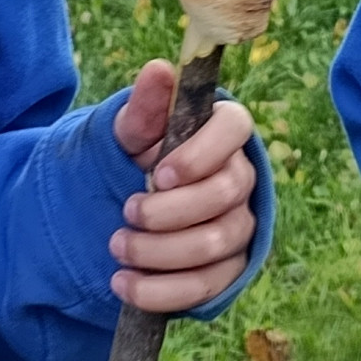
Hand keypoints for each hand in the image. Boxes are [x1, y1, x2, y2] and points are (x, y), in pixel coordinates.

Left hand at [107, 60, 259, 312]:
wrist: (127, 205)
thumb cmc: (138, 156)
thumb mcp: (131, 132)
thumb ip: (144, 107)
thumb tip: (159, 69)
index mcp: (224, 131)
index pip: (235, 129)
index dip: (199, 154)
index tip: (157, 174)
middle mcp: (242, 178)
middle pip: (224, 195)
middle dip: (168, 210)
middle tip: (126, 212)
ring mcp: (239, 226)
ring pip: (214, 244)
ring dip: (159, 251)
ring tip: (118, 246)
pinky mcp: (227, 270)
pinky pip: (205, 287)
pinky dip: (161, 291)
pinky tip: (124, 284)